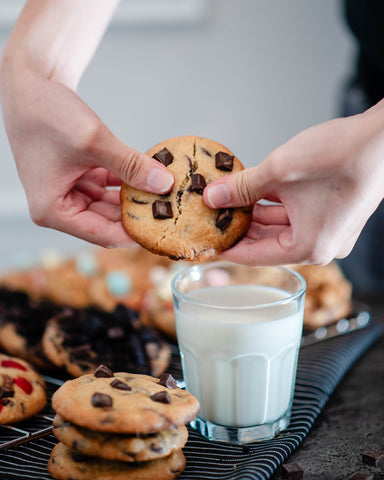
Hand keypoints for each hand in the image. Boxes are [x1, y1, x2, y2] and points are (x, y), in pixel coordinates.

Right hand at [0, 0, 173, 247]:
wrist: (30, 84)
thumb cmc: (46, 113)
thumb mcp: (93, 142)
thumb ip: (131, 166)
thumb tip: (164, 184)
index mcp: (53, 211)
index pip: (102, 234)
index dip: (134, 233)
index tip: (164, 228)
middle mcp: (60, 207)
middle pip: (107, 223)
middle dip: (138, 214)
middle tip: (171, 210)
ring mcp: (70, 192)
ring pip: (110, 205)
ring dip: (134, 198)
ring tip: (165, 195)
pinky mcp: (79, 178)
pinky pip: (108, 188)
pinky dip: (127, 182)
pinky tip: (150, 177)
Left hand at [204, 106, 383, 265]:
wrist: (383, 137)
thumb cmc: (342, 156)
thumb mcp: (279, 172)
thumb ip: (242, 187)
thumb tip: (214, 196)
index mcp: (309, 247)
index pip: (255, 257)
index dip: (227, 249)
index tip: (208, 243)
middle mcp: (321, 246)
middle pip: (268, 243)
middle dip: (240, 227)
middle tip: (214, 216)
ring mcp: (329, 231)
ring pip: (281, 227)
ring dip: (255, 213)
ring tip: (229, 200)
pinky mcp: (332, 214)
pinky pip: (296, 216)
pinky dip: (274, 205)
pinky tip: (254, 191)